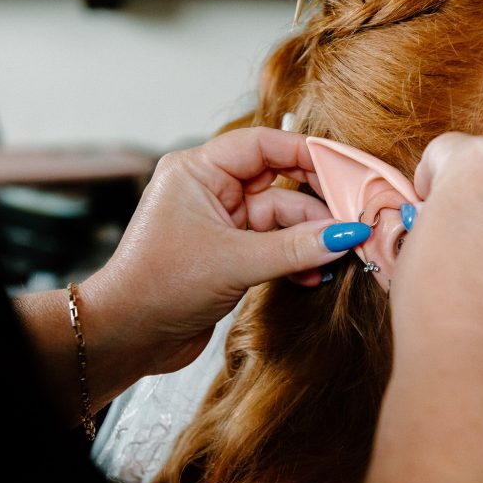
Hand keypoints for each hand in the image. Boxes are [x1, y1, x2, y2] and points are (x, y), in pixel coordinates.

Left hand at [80, 127, 368, 377]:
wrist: (127, 337)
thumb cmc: (159, 287)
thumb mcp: (234, 262)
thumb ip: (294, 247)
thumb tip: (346, 234)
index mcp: (198, 170)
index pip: (264, 145)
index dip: (308, 154)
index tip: (348, 169)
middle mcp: (210, 190)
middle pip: (279, 181)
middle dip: (317, 203)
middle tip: (355, 216)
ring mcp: (221, 222)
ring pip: (281, 218)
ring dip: (310, 238)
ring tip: (341, 255)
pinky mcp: (229, 253)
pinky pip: (274, 245)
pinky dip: (296, 258)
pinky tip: (317, 275)